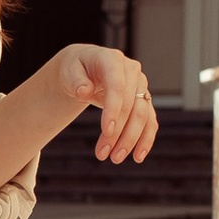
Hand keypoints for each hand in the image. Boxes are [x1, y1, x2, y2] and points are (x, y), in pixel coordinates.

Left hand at [54, 43, 156, 163]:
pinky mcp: (144, 100)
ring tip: (115, 158)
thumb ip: (76, 80)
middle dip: (118, 132)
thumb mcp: (69, 71)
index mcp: (113, 60)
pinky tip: (138, 156)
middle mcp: (132, 71)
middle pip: (131, 105)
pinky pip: (150, 121)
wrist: (86, 67)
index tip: (106, 131)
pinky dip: (145, 139)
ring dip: (130, 140)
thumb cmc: (76, 68)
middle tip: (102, 155)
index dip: (114, 109)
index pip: (117, 86)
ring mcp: (141, 86)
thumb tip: (84, 91)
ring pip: (143, 116)